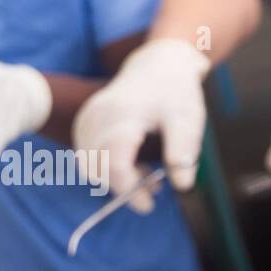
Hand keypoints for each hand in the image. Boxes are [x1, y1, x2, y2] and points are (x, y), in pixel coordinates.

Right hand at [71, 38, 209, 212]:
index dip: (130, 190)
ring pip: (90, 165)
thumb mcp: (187, 120)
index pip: (116, 163)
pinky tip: (131, 162)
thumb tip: (183, 185)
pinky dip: (105, 167)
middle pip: (100, 168)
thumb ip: (183, 152)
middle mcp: (99, 115)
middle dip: (124, 186)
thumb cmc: (175, 93)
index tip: (148, 206)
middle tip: (154, 187)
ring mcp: (87, 118)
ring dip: (114, 178)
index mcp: (125, 114)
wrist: (158, 64)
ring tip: (146, 173)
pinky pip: (87, 156)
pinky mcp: (84, 122)